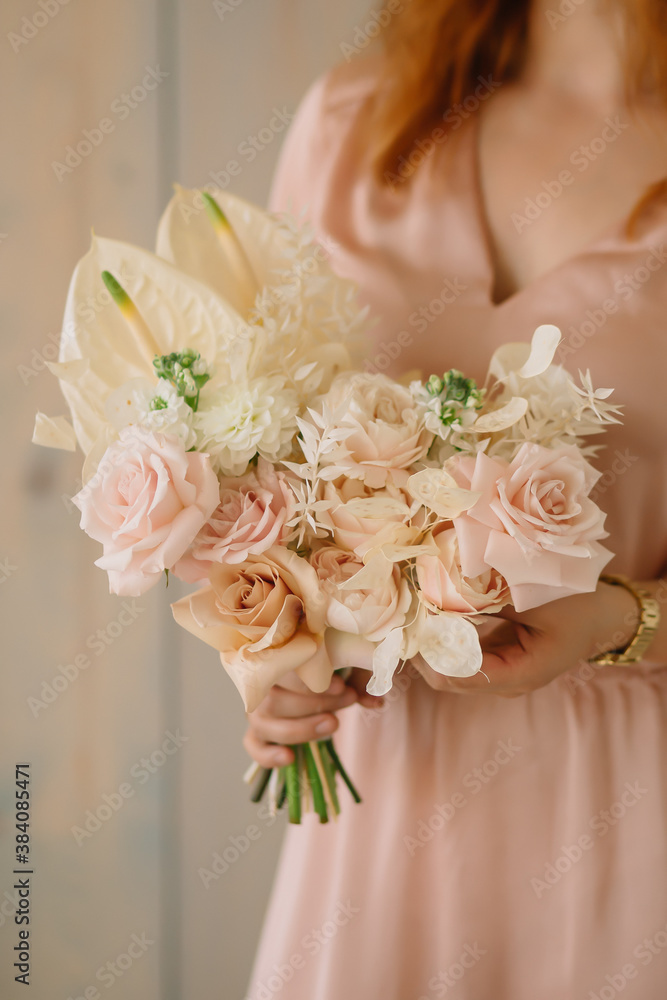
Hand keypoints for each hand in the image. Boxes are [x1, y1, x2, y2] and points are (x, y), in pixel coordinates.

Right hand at [243, 669, 382, 767]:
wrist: (315, 688)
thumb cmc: (329, 672)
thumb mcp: (345, 671)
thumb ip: (358, 682)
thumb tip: (376, 700)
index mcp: (276, 661)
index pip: (282, 667)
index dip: (310, 678)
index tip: (340, 686)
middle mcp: (261, 685)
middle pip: (276, 697)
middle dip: (316, 702)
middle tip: (348, 698)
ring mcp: (257, 711)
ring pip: (266, 722)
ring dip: (302, 727)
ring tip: (334, 724)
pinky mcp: (257, 735)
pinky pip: (254, 747)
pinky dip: (268, 755)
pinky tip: (290, 758)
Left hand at [412, 581, 638, 697]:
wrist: (606, 613)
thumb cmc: (579, 603)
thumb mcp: (536, 596)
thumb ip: (490, 596)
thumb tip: (440, 583)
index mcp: (519, 675)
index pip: (455, 676)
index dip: (428, 648)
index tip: (411, 614)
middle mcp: (504, 682)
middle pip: (445, 675)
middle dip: (423, 643)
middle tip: (405, 605)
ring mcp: (499, 672)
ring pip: (448, 663)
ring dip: (431, 636)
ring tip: (414, 601)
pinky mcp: (495, 656)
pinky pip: (459, 650)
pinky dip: (445, 630)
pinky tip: (434, 604)